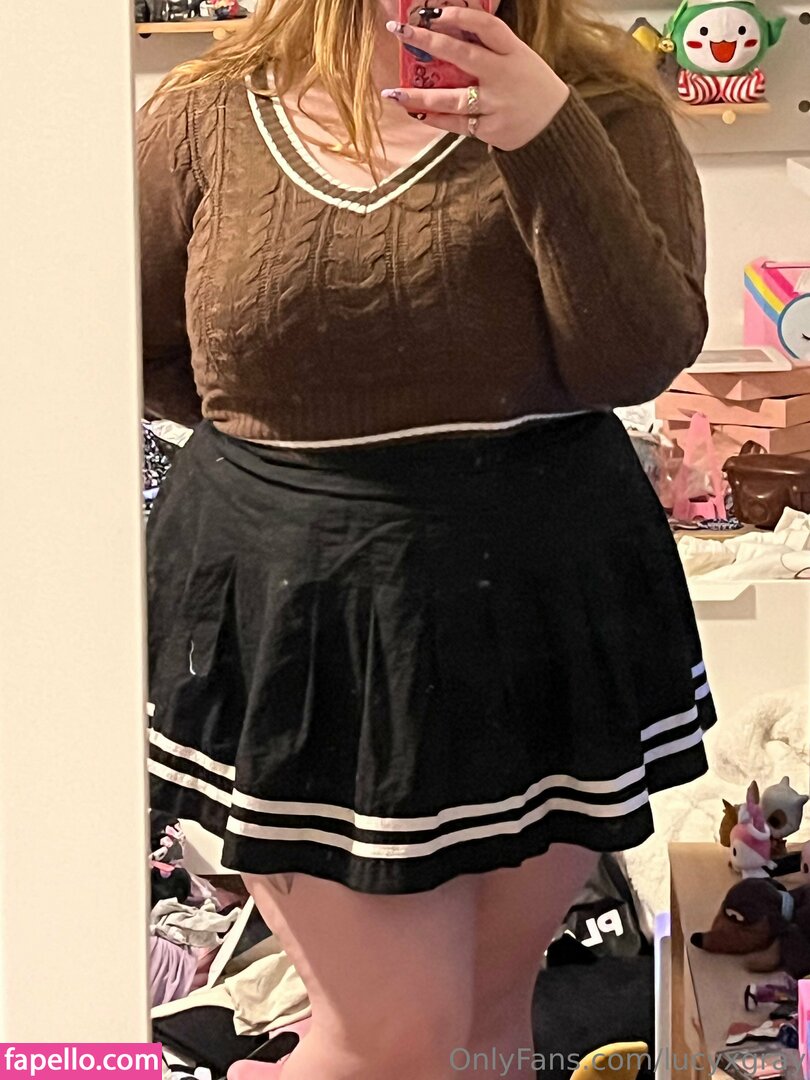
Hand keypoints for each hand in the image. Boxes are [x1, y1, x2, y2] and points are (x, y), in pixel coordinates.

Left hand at [383, 6, 569, 150]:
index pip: (487, 25)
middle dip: (428, 41)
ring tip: (393, 93)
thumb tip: (451, 30)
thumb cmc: (529, 86)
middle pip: (462, 54)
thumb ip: (490, 47)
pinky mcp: (491, 128)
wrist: (554, 125)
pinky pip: (456, 124)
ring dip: (420, 96)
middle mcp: (504, 75)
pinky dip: (435, 119)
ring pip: (452, 98)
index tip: (433, 12)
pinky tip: (415, 113)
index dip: (460, 15)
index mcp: (513, 51)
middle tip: (400, 32)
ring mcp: (496, 104)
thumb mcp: (519, 58)